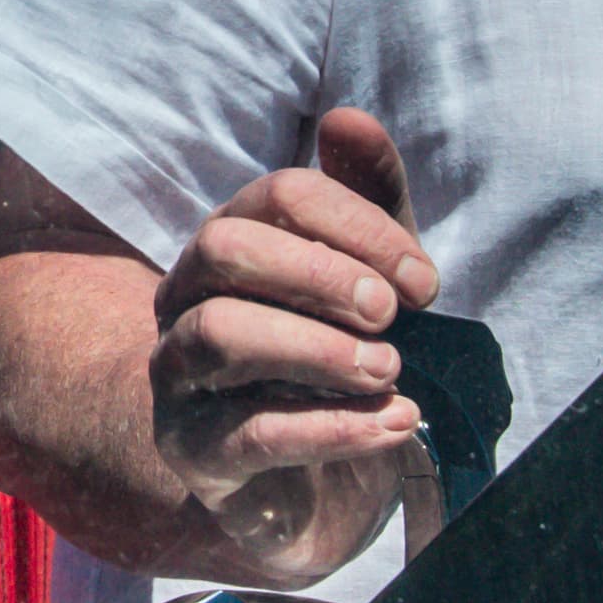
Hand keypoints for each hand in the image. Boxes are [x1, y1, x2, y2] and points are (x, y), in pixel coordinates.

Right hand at [150, 108, 439, 564]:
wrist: (307, 485)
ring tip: (388, 371)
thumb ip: (366, 200)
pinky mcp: (195, 455)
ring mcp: (178, 376)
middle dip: (319, 274)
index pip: (275, 196)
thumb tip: (348, 117)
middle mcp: (185, 298)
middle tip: (391, 316)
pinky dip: (333, 427)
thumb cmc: (332, 359)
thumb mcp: (365, 276)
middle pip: (226, 249)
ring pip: (221, 334)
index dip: (357, 225)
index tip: (424, 281)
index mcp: (228, 243)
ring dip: (318, 349)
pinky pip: (248, 433)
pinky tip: (397, 423)